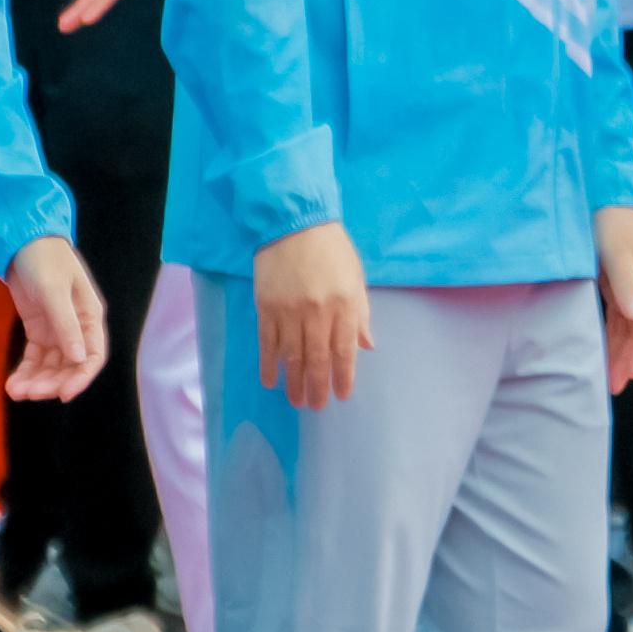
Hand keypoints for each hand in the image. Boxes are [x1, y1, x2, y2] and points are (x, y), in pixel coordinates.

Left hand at [0, 237, 109, 401]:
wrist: (23, 243)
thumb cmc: (45, 260)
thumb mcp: (54, 290)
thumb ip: (66, 324)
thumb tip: (80, 358)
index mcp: (90, 316)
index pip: (93, 355)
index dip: (81, 377)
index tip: (63, 395)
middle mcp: (77, 327)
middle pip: (71, 365)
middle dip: (51, 382)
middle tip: (28, 393)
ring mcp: (57, 329)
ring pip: (51, 365)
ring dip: (36, 380)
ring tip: (15, 391)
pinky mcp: (39, 329)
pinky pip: (35, 357)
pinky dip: (25, 371)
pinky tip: (12, 382)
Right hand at [255, 221, 375, 409]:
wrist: (294, 225)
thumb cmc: (332, 250)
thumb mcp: (356, 278)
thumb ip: (360, 314)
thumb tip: (366, 346)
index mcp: (345, 304)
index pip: (345, 350)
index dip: (343, 376)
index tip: (341, 395)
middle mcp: (318, 312)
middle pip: (317, 358)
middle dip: (317, 386)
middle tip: (317, 406)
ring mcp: (289, 312)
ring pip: (291, 356)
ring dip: (293, 381)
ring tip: (296, 401)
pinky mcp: (266, 308)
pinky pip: (267, 343)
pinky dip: (268, 364)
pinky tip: (270, 380)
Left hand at [595, 206, 632, 391]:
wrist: (604, 192)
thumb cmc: (610, 219)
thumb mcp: (617, 249)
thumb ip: (626, 282)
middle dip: (631, 357)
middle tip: (616, 386)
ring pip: (631, 325)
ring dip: (622, 351)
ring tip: (611, 378)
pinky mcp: (619, 282)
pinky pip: (619, 316)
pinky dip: (614, 335)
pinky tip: (606, 351)